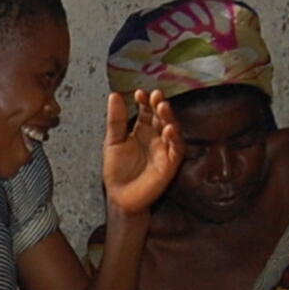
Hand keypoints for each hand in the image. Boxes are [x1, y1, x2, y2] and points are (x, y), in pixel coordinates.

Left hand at [102, 89, 183, 215]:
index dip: (144, 101)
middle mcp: (155, 138)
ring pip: (171, 130)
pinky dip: (174, 139)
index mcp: (141, 130)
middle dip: (159, 105)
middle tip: (156, 96)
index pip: (146, 111)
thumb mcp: (112, 140)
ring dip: (169, 118)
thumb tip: (114, 95)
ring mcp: (163, 150)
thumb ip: (115, 119)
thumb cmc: (116, 171)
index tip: (139, 93)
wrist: (119, 196)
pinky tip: (169, 130)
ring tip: (163, 107)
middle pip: (161, 117)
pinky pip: (176, 150)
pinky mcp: (169, 164)